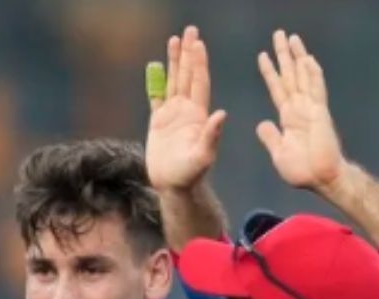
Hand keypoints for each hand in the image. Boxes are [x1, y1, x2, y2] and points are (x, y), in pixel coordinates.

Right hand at [145, 25, 227, 192]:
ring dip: (174, 61)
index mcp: (199, 115)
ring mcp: (173, 115)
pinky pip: (156, 96)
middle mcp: (187, 111)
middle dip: (188, 53)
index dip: (199, 63)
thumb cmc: (191, 175)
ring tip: (174, 39)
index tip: (198, 44)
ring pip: (173, 81)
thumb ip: (211, 136)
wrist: (173, 186)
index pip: (199, 83)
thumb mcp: (203, 156)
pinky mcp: (158, 122)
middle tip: (189, 31)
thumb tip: (222, 114)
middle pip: (187, 75)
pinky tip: (155, 66)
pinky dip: (156, 81)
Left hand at [256, 31, 345, 192]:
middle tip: (279, 34)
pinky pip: (316, 90)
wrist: (321, 179)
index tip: (263, 55)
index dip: (270, 72)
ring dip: (297, 57)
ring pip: (303, 76)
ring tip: (292, 38)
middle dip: (284, 55)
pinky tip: (308, 60)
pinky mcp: (321, 113)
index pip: (277, 88)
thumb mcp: (279, 153)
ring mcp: (311, 108)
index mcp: (288, 117)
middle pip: (290, 75)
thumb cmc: (302, 170)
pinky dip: (313, 74)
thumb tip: (262, 124)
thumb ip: (271, 137)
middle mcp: (299, 108)